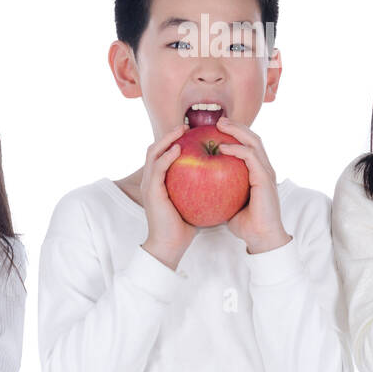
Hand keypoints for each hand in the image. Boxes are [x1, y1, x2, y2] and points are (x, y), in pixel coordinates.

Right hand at [139, 125, 196, 269]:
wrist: (170, 246)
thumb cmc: (184, 226)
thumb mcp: (194, 200)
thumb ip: (201, 186)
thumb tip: (223, 175)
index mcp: (160, 180)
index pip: (164, 154)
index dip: (174, 140)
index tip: (192, 132)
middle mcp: (152, 179)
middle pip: (156, 148)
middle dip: (170, 134)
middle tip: (187, 126)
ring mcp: (149, 184)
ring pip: (153, 152)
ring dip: (167, 138)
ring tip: (182, 130)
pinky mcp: (151, 191)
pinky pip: (158, 168)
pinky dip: (167, 156)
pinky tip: (179, 150)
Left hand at [216, 116, 289, 253]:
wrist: (261, 238)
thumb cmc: (245, 223)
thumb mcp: (228, 201)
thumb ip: (220, 188)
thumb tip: (199, 183)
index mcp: (257, 172)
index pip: (248, 145)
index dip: (234, 134)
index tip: (216, 129)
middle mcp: (264, 168)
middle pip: (252, 138)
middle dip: (236, 126)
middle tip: (218, 121)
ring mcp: (266, 172)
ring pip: (254, 142)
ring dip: (237, 131)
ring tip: (220, 126)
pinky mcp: (265, 178)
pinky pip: (251, 157)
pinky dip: (237, 149)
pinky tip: (222, 148)